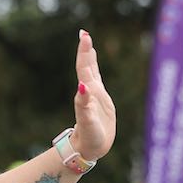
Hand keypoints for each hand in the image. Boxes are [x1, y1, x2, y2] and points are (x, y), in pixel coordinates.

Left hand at [69, 30, 115, 161]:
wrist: (88, 149)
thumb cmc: (88, 138)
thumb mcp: (88, 122)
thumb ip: (84, 105)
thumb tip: (82, 86)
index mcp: (86, 93)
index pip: (84, 68)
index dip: (84, 52)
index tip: (84, 36)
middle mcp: (89, 92)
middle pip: (86, 67)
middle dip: (86, 50)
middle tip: (84, 33)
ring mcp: (94, 96)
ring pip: (90, 71)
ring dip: (88, 57)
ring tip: (87, 42)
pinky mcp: (100, 101)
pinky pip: (96, 80)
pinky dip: (94, 70)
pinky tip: (92, 65)